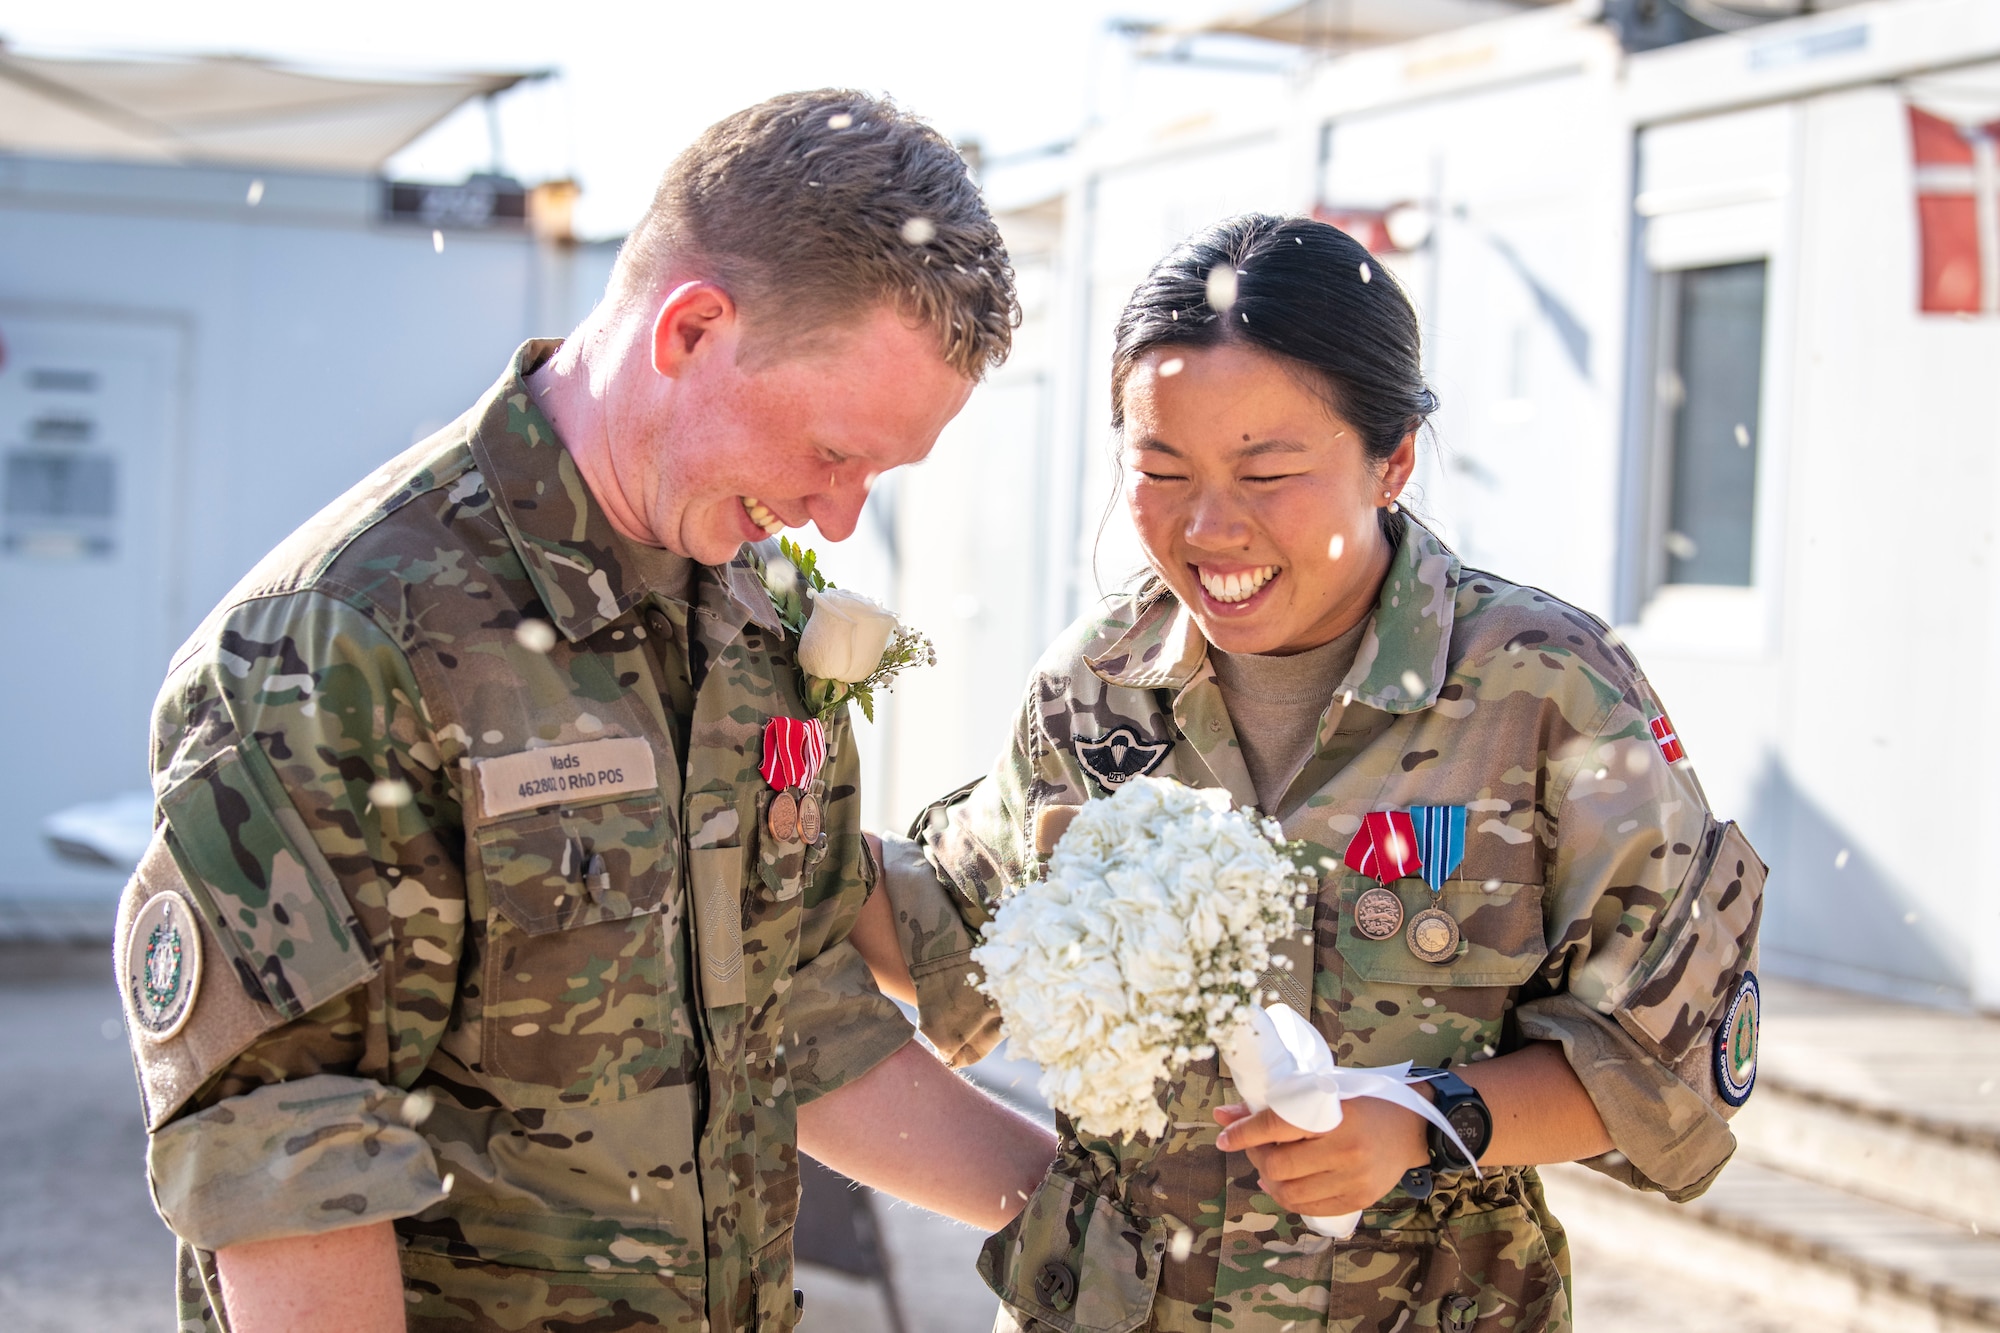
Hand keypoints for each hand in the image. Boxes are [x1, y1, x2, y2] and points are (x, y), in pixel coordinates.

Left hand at [1213, 1095, 1428, 1216]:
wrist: (1412, 1126)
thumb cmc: (1363, 1101)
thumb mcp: (1323, 1091)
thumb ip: (1277, 1104)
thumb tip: (1224, 1114)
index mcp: (1336, 1116)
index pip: (1276, 1125)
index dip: (1243, 1133)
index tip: (1224, 1136)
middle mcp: (1346, 1150)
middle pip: (1278, 1164)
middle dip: (1256, 1155)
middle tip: (1255, 1146)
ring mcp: (1354, 1179)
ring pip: (1289, 1192)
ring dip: (1268, 1179)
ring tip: (1268, 1164)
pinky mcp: (1359, 1199)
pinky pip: (1309, 1208)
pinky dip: (1287, 1197)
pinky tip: (1283, 1182)